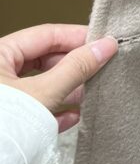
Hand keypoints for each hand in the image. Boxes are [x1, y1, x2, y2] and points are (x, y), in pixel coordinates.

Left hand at [0, 24, 117, 131]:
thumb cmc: (3, 128)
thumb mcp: (43, 93)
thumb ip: (76, 68)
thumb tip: (105, 46)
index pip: (45, 35)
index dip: (76, 37)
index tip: (104, 42)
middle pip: (43, 60)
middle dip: (73, 67)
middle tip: (100, 70)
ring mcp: (3, 100)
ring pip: (40, 85)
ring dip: (67, 90)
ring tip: (89, 95)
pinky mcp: (7, 123)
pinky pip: (34, 109)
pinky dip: (54, 111)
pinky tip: (73, 117)